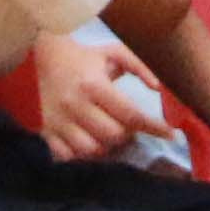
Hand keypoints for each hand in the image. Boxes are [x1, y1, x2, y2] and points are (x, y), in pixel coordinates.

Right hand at [28, 34, 163, 162]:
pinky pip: (69, 156)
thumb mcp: (112, 53)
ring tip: (107, 132)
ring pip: (92, 150)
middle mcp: (75, 105)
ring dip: (106, 146)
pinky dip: (82, 154)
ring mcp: (58, 122)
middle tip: (128, 125)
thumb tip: (158, 88)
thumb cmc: (82, 58)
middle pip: (113, 136)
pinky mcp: (45, 132)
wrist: (39, 57)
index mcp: (93, 84)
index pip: (131, 114)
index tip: (170, 132)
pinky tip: (87, 141)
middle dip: (127, 134)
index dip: (154, 126)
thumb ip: (139, 66)